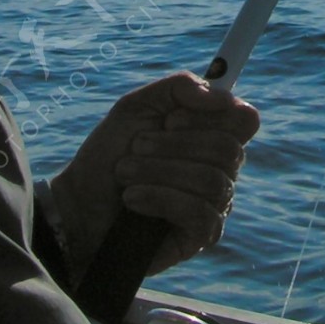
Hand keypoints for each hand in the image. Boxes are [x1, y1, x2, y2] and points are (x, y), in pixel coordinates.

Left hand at [48, 72, 259, 283]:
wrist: (78, 206)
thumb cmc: (109, 155)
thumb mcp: (135, 107)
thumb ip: (178, 88)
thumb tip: (221, 96)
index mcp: (211, 134)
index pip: (246, 120)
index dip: (215, 115)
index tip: (172, 119)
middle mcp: (221, 169)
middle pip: (228, 149)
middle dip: (173, 146)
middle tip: (136, 146)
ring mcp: (215, 204)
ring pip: (212, 181)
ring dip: (160, 172)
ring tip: (125, 173)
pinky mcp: (202, 236)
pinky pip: (201, 214)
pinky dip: (161, 199)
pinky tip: (133, 200)